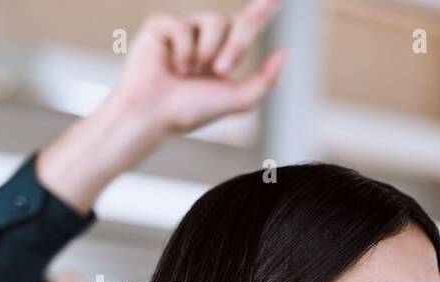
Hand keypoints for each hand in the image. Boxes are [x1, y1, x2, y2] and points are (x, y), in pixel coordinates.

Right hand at [110, 0, 288, 137]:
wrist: (155, 114)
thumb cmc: (192, 110)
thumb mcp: (239, 99)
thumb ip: (266, 78)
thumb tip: (285, 51)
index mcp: (226, 53)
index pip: (249, 25)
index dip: (263, 9)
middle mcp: (207, 37)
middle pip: (239, 24)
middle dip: (235, 46)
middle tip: (221, 70)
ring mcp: (185, 28)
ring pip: (214, 20)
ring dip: (207, 51)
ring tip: (189, 73)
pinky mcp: (162, 24)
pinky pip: (184, 25)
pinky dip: (183, 51)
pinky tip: (171, 66)